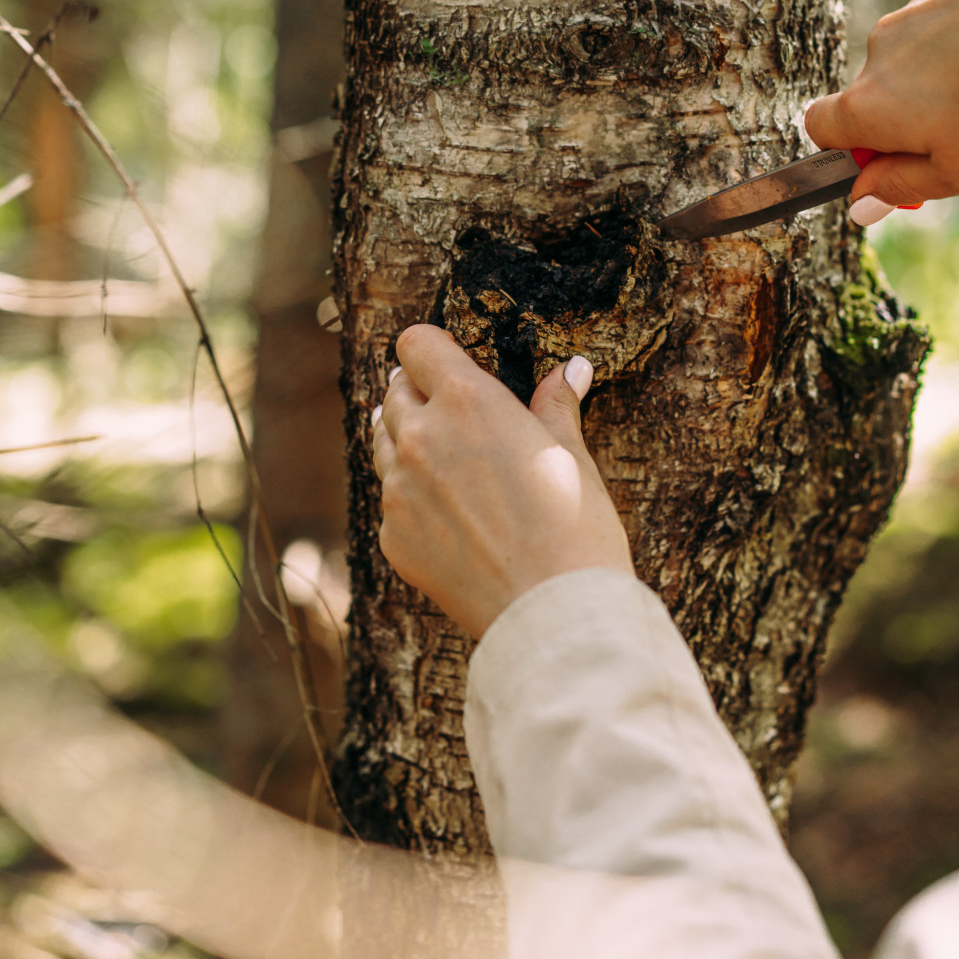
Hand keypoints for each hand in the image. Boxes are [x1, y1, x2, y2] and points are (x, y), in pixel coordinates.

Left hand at [371, 325, 633, 637]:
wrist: (553, 613)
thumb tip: (572, 368)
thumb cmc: (575, 529)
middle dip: (420, 394)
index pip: (416, 344)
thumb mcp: (571, 456)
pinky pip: (391, 500)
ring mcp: (398, 490)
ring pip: (383, 442)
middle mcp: (421, 437)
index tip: (449, 363)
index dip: (432, 350)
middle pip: (394, 391)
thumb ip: (555, 406)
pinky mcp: (392, 537)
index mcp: (466, 402)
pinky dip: (413, 498)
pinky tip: (451, 517)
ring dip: (407, 439)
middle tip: (454, 413)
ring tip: (447, 458)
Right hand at [805, 0, 958, 219]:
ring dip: (939, 80)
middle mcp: (877, 53)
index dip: (849, 150)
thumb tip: (860, 202)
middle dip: (906, 117)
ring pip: (910, 60)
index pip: (820, 127)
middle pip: (872, 94)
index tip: (890, 162)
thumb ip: (902, 186)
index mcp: (868, 105)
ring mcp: (912, 13)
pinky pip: (941, 27)